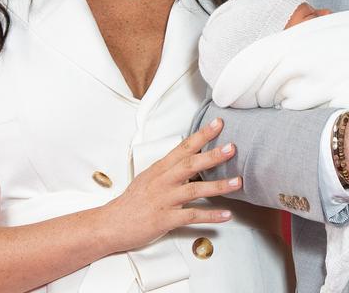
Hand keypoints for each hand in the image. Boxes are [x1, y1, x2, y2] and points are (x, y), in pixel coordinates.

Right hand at [101, 117, 241, 251]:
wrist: (111, 224)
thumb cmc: (131, 202)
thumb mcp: (149, 177)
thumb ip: (169, 168)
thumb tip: (188, 157)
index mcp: (160, 169)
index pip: (183, 147)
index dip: (201, 135)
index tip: (218, 124)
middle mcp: (163, 181)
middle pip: (190, 165)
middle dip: (213, 155)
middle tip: (232, 148)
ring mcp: (164, 200)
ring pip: (194, 190)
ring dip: (218, 186)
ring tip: (237, 182)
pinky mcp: (165, 219)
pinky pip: (192, 216)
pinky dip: (211, 216)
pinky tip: (226, 214)